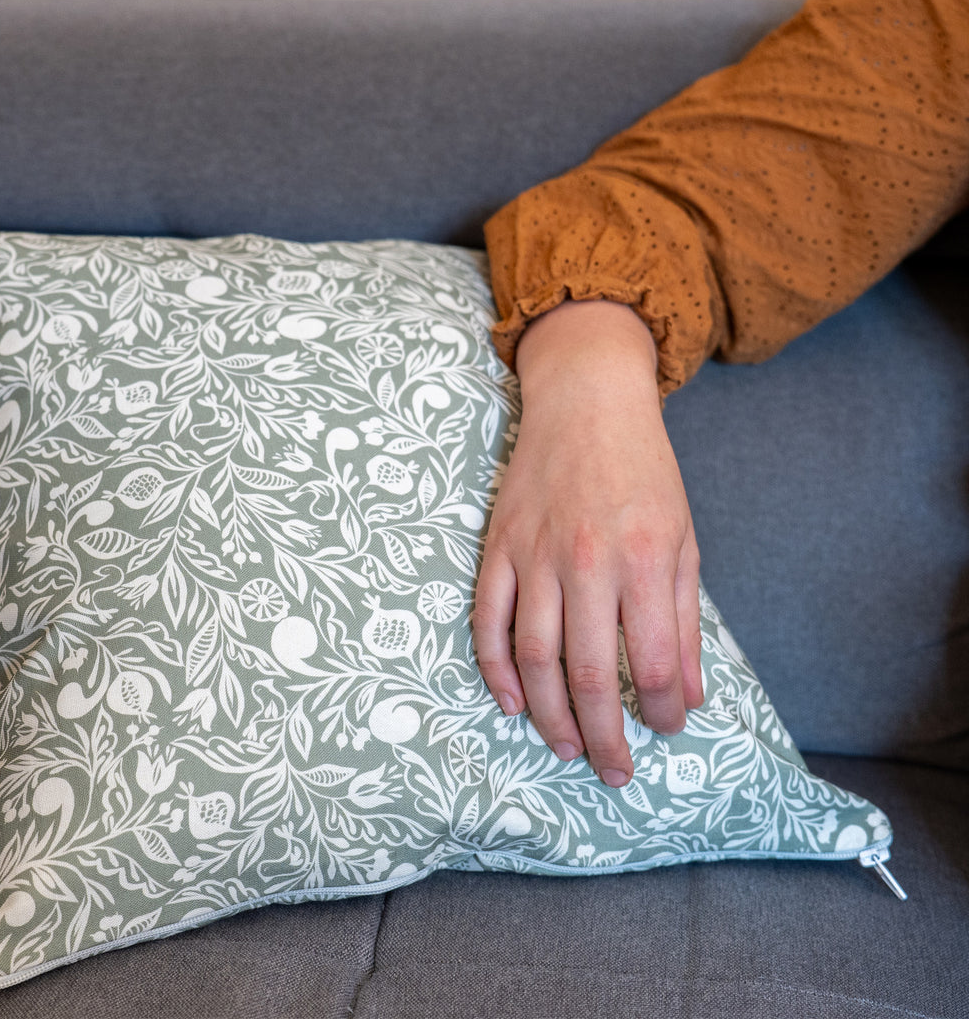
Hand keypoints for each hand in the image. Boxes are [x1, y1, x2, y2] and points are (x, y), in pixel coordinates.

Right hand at [473, 300, 702, 786]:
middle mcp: (586, 561)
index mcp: (644, 559)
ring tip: (567, 748)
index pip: (652, 663)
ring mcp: (534, 555)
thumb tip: (688, 696)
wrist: (586, 403)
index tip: (666, 731)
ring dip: (548, 716)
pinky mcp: (498, 548)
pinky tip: (511, 702)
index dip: (661, 712)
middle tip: (614, 772)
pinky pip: (488, 621)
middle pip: (588, 674)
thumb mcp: (683, 538)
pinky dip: (495, 669)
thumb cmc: (643, 472)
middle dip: (604, 737)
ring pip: (533, 658)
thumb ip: (683, 619)